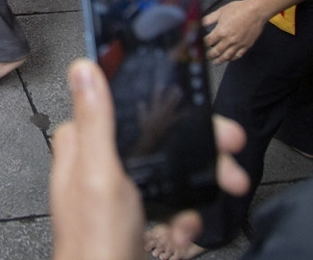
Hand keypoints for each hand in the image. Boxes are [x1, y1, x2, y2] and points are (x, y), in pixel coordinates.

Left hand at [49, 60, 249, 259]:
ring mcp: (116, 188)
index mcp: (83, 144)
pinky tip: (184, 228)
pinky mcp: (133, 213)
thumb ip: (96, 121)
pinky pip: (168, 200)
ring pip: (167, 169)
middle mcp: (97, 161)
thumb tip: (85, 70)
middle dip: (198, 148)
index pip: (128, 105)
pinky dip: (183, 214)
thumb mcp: (99, 174)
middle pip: (155, 137)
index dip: (170, 107)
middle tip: (229, 158)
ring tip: (218, 194)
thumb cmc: (95, 242)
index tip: (204, 113)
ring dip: (197, 184)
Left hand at [202, 0, 265, 62]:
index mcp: (221, 31)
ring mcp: (238, 44)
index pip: (208, 42)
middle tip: (205, 57)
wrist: (256, 11)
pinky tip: (228, 59)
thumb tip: (199, 22)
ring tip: (215, 62)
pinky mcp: (247, 45)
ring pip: (227, 56)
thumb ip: (209, 18)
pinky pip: (238, 55)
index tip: (199, 46)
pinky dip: (232, 58)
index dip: (202, 45)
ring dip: (219, 60)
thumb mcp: (220, 11)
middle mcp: (229, 40)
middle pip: (216, 51)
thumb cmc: (239, 9)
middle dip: (209, 56)